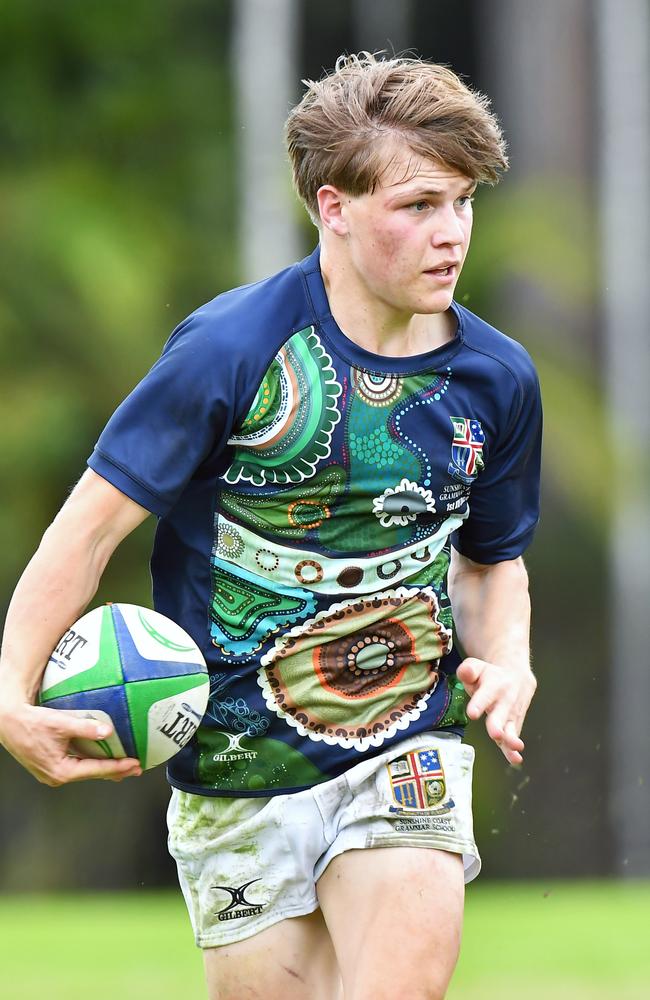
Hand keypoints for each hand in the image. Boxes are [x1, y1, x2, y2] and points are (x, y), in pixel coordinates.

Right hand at [0, 701, 141, 785]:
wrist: (8, 722)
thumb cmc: (30, 724)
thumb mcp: (61, 724)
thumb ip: (86, 728)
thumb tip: (108, 731)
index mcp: (61, 771)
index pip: (97, 770)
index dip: (118, 767)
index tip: (134, 765)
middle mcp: (57, 776)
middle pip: (93, 774)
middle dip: (115, 771)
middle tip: (135, 768)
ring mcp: (53, 772)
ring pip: (85, 771)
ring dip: (104, 767)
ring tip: (123, 764)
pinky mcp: (50, 764)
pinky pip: (76, 765)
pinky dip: (91, 762)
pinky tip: (100, 756)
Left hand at [456, 657, 536, 764]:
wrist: (517, 676)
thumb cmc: (489, 675)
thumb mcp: (477, 667)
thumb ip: (468, 670)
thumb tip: (465, 673)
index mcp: (493, 686)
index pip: (485, 695)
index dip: (479, 704)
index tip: (472, 713)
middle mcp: (504, 701)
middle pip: (500, 714)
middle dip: (498, 724)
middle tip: (495, 734)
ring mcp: (511, 714)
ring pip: (511, 728)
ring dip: (511, 738)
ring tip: (514, 747)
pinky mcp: (513, 725)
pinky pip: (512, 737)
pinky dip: (513, 749)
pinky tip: (515, 759)